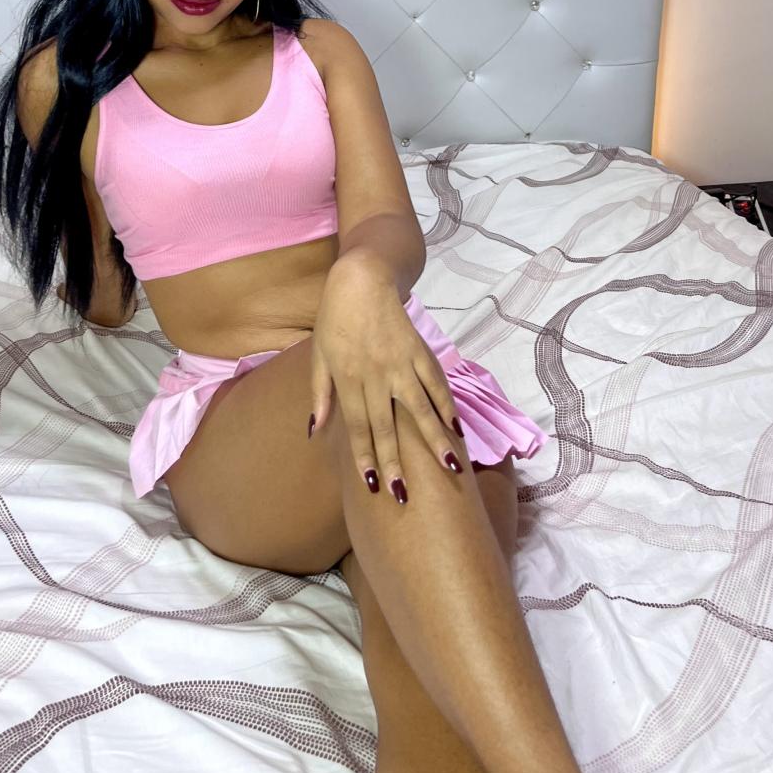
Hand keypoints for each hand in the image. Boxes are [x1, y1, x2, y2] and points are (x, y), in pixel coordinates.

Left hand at [308, 267, 465, 501]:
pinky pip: (435, 382)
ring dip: (433, 439)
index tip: (373, 485)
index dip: (365, 456)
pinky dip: (447, 404)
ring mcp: (401, 362)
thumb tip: (314, 430)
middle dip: (395, 461)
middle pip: (387, 425)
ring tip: (449, 466)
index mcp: (348, 378)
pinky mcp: (419, 350)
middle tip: (404, 494)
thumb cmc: (334, 319)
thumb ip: (320, 394)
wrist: (362, 279)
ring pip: (419, 407)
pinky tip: (457, 427)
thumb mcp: (318, 356)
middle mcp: (376, 374)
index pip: (358, 426)